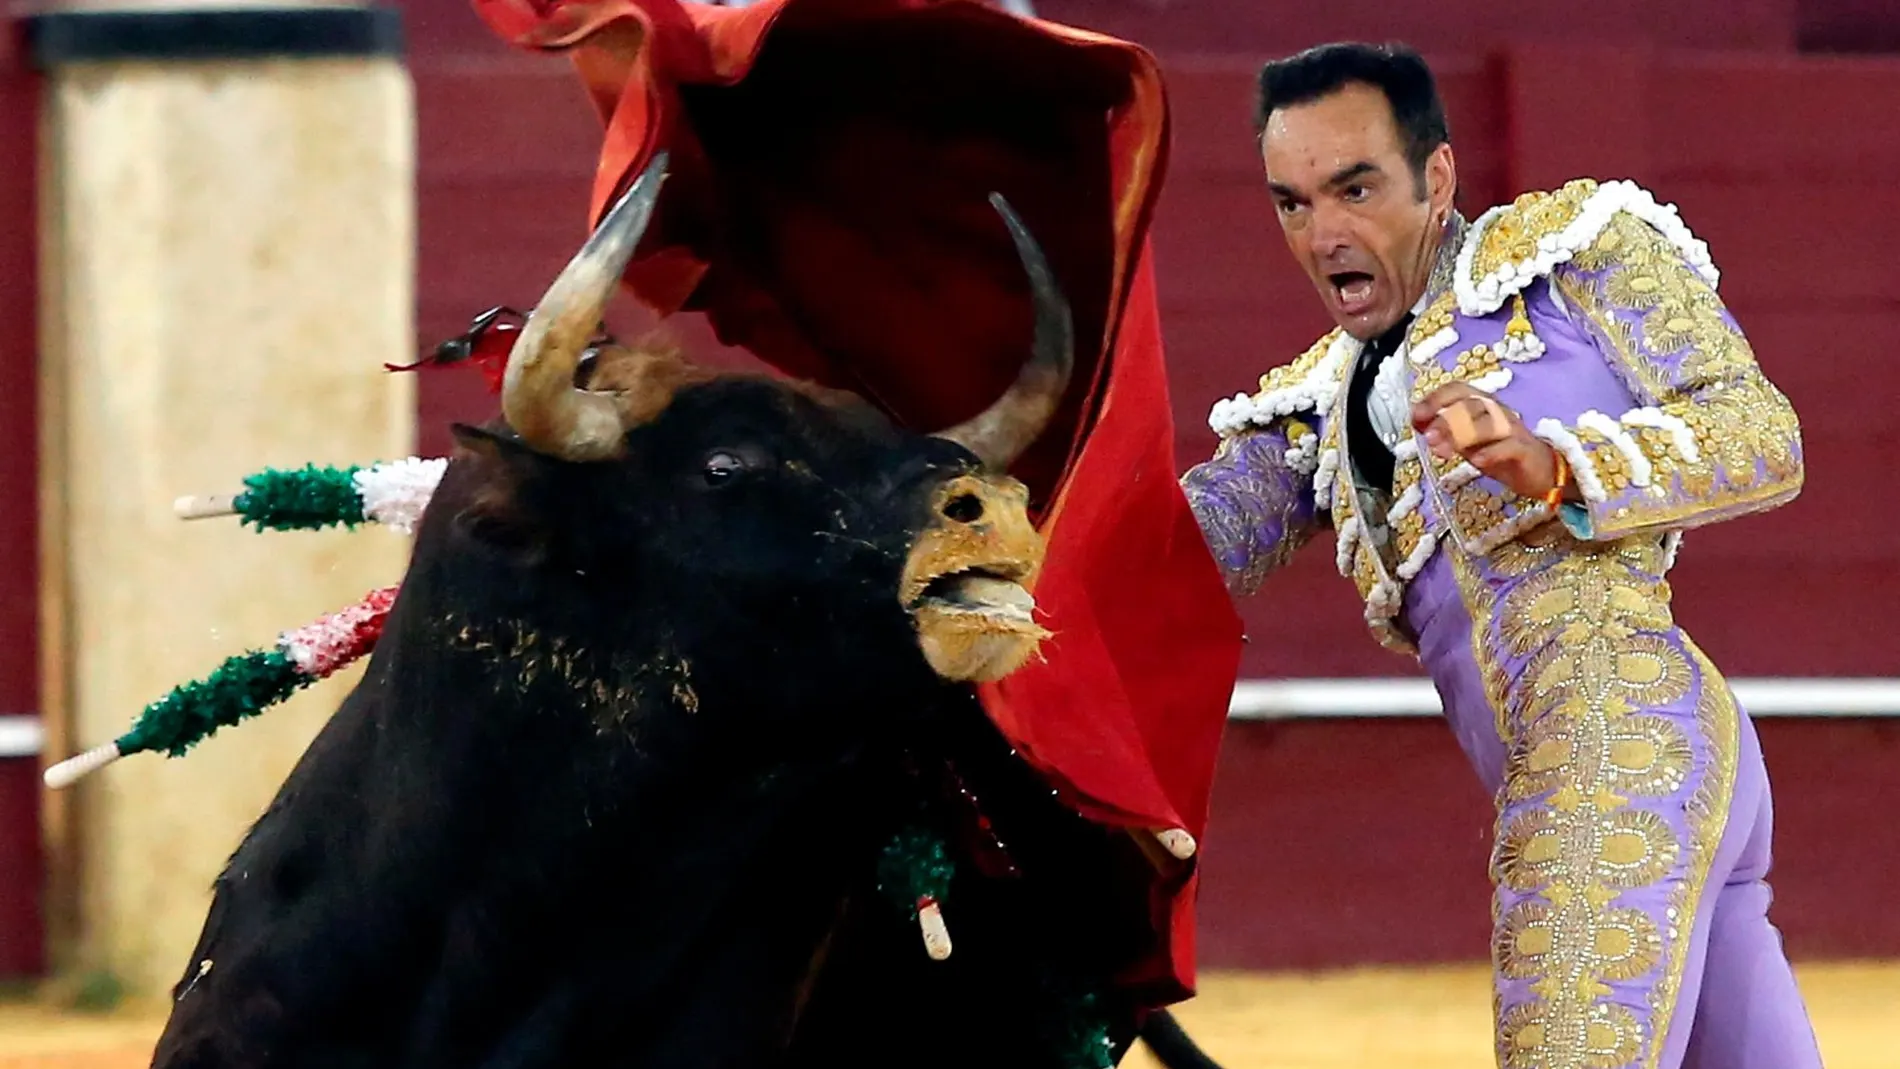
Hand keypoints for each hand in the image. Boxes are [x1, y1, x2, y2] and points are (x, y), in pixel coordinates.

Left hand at [1410, 384, 1564, 500]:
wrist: (1540, 472)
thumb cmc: (1501, 453)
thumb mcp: (1467, 443)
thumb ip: (1446, 432)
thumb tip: (1419, 422)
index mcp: (1482, 405)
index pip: (1458, 390)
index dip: (1435, 399)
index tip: (1416, 416)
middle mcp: (1497, 411)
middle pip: (1470, 405)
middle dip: (1445, 419)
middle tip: (1427, 436)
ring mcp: (1512, 429)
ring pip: (1487, 423)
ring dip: (1461, 435)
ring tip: (1441, 450)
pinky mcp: (1524, 450)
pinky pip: (1508, 446)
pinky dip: (1491, 452)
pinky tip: (1476, 461)